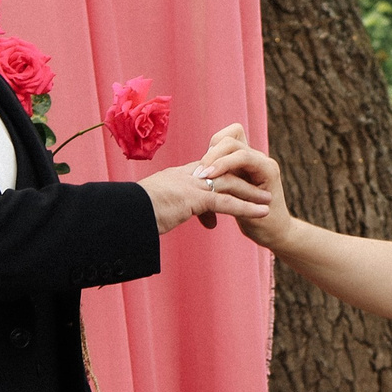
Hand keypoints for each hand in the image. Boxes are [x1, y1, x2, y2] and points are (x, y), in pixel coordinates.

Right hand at [139, 135, 269, 233]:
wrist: (123, 214)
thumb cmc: (132, 214)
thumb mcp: (157, 209)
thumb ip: (173, 210)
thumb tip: (179, 219)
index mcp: (177, 176)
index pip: (207, 173)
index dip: (224, 179)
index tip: (238, 186)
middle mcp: (186, 176)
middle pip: (222, 175)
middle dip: (243, 182)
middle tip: (260, 191)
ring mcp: (191, 185)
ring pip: (229, 185)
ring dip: (251, 194)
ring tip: (268, 203)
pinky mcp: (194, 198)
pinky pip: (226, 202)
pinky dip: (246, 207)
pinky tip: (261, 214)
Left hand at [196, 125, 292, 250]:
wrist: (272, 233)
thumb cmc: (247, 215)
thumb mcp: (227, 195)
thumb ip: (216, 180)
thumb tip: (192, 174)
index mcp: (245, 159)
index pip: (226, 136)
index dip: (212, 147)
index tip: (199, 168)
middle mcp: (256, 156)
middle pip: (229, 138)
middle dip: (211, 153)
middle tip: (198, 173)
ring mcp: (263, 162)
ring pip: (235, 146)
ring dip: (216, 158)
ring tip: (203, 176)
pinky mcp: (269, 172)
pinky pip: (245, 158)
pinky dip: (226, 165)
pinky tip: (213, 179)